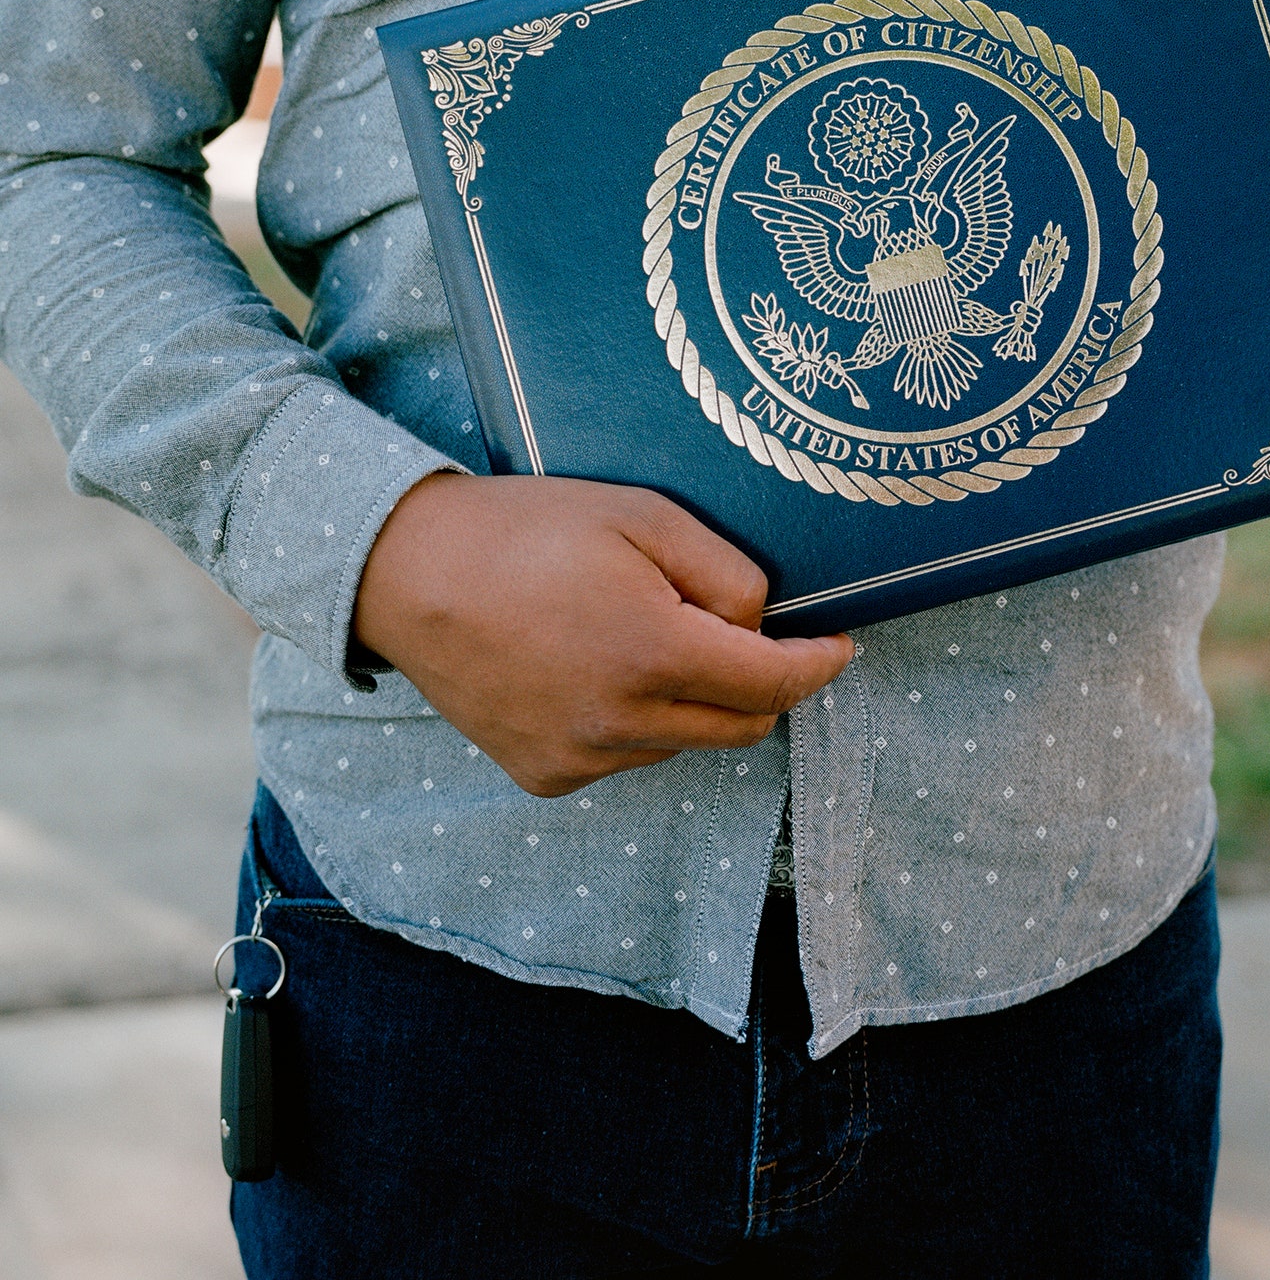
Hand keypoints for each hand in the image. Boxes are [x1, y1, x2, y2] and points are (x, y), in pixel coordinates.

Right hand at [353, 473, 852, 795]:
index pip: (774, 685)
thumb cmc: (527, 529)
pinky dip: (636, 720)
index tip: (839, 646)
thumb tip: (763, 623)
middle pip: (741, 727)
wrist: (408, 573)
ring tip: (643, 634)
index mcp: (653, 654)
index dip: (818, 666)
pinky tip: (594, 666)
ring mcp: (580, 758)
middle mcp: (622, 723)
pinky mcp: (545, 774)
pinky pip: (626, 755)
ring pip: (683, 741)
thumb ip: (724, 572)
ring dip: (693, 701)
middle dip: (763, 685)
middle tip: (743, 634)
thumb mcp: (642, 516)